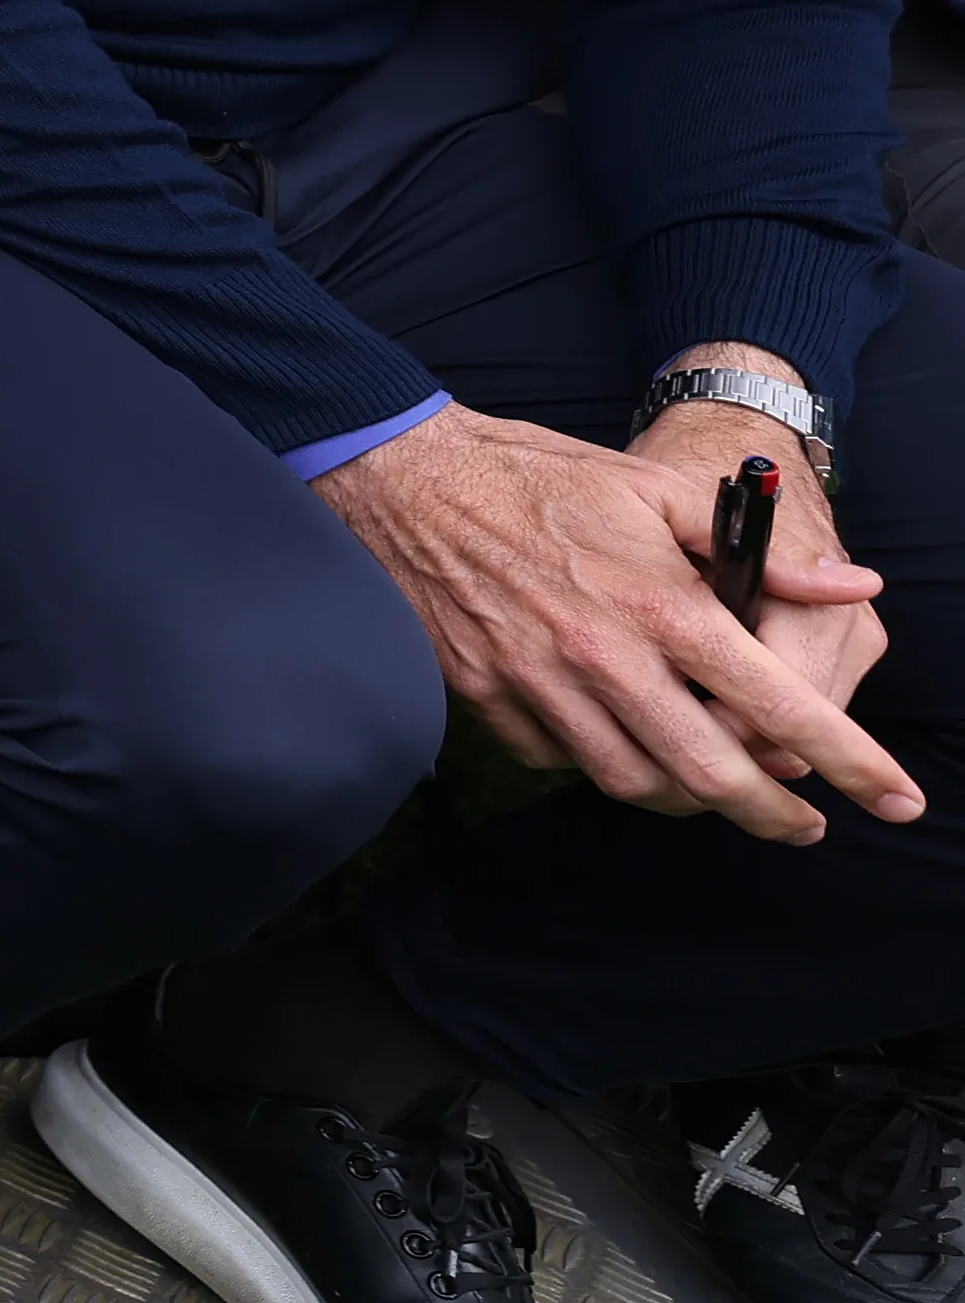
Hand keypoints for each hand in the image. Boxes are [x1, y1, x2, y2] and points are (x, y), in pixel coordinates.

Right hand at [317, 394, 914, 837]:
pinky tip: (616, 744)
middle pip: (708, 773)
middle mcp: (604, 656)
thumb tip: (853, 587)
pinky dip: (596, 764)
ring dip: (686, 800)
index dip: (850, 761)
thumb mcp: (662, 488)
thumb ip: (764, 550)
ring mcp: (538, 683)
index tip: (895, 798)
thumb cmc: (541, 476)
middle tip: (803, 826)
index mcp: (661, 604)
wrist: (407, 477)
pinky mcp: (485, 695)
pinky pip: (555, 759)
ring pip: (631, 781)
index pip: (779, 705)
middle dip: (772, 815)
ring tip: (715, 793)